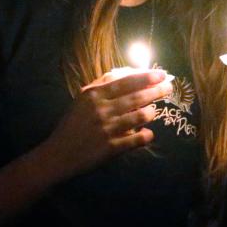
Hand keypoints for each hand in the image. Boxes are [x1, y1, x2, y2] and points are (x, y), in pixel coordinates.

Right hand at [40, 69, 170, 179]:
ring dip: (151, 112)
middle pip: (137, 97)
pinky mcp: (112, 147)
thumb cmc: (73, 124)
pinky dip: (147, 135)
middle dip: (157, 91)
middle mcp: (102, 109)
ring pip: (141, 116)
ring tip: (153, 111)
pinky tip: (148, 133)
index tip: (162, 74)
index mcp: (94, 95)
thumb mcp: (83, 99)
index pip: (127, 82)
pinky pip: (138, 139)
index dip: (147, 77)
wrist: (58, 155)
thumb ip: (103, 84)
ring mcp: (108, 129)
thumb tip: (127, 71)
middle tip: (168, 88)